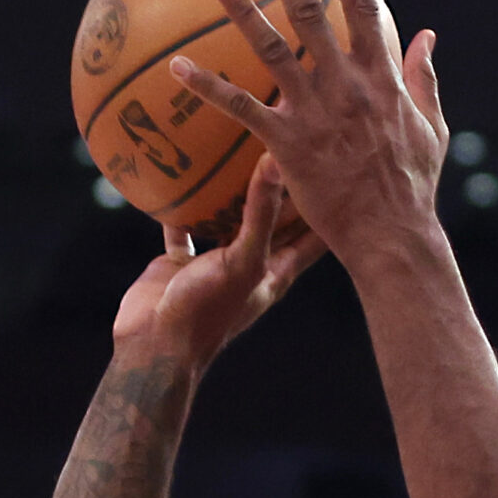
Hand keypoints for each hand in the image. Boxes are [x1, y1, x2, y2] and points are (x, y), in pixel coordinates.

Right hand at [113, 156, 327, 365]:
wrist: (155, 347)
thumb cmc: (207, 310)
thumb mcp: (242, 259)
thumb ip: (260, 214)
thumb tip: (276, 161)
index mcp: (276, 272)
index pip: (313, 235)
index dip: (328, 208)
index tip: (342, 173)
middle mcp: (251, 266)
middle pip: (275, 222)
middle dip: (284, 190)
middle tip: (294, 150)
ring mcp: (216, 264)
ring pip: (229, 221)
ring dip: (232, 193)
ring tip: (239, 151)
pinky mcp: (182, 263)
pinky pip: (184, 227)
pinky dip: (181, 206)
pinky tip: (178, 174)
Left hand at [168, 0, 450, 271]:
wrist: (392, 236)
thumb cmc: (413, 188)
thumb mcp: (433, 128)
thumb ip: (423, 78)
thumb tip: (426, 36)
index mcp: (383, 79)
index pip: (368, 10)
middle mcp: (347, 86)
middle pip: (313, 12)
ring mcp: (316, 112)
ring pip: (272, 48)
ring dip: (242, 9)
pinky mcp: (287, 143)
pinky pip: (240, 108)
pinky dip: (207, 85)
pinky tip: (176, 66)